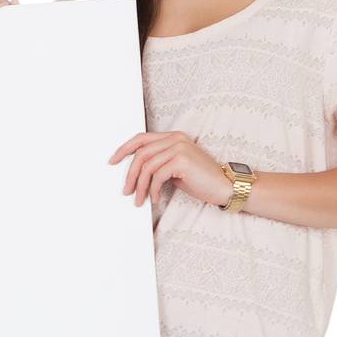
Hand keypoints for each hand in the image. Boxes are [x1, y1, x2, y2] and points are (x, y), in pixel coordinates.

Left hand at [110, 130, 231, 207]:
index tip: (112, 161)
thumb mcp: (175, 168)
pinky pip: (157, 176)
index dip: (124, 149)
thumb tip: (134, 173)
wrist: (224, 186)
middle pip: (140, 153)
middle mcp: (175, 138)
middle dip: (130, 175)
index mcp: (173, 136)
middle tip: (127, 191)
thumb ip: (158, 163)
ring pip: (146, 166)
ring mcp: (179, 147)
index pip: (141, 138)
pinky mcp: (181, 160)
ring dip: (140, 186)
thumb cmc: (199, 179)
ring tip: (140, 200)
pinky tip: (155, 199)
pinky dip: (152, 190)